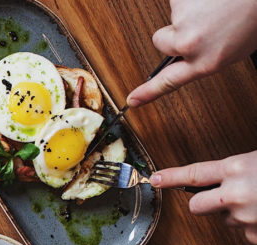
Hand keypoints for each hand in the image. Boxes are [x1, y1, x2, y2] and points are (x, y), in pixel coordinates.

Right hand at [127, 0, 256, 106]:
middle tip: (200, 21)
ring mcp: (183, 20)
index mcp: (207, 61)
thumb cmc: (255, 15)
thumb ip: (207, 56)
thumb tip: (189, 56)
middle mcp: (191, 44)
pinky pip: (178, 0)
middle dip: (174, 31)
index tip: (133, 100)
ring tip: (216, 4)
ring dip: (189, 9)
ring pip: (173, 17)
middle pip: (162, 41)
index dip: (148, 92)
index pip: (169, 81)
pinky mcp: (179, 0)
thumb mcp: (236, 47)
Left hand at [150, 150, 256, 243]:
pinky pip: (246, 231)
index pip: (194, 174)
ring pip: (226, 219)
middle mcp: (234, 194)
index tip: (156, 179)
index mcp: (236, 169)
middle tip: (226, 196)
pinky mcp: (253, 236)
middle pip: (196, 206)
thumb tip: (222, 176)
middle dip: (205, 203)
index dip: (172, 178)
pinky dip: (255, 224)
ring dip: (238, 212)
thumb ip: (237, 170)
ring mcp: (243, 217)